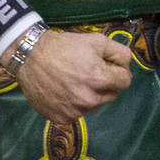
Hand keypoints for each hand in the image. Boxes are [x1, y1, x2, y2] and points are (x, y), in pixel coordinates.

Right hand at [2, 30, 133, 123]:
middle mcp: (90, 100)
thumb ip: (120, 53)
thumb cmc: (65, 46)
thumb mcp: (97, 40)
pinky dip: (73, 103)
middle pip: (111, 95)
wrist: (31, 57)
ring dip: (89, 94)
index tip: (107, 65)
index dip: (118, 70)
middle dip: (105, 84)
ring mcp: (74, 112)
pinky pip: (77, 113)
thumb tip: (128, 66)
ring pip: (94, 104)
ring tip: (73, 79)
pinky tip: (63, 90)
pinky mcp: (61, 119)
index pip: (125, 81)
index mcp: (100, 80)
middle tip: (88, 71)